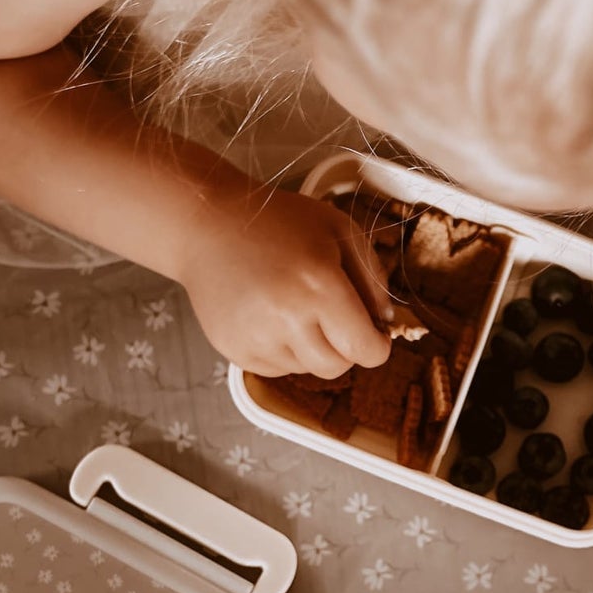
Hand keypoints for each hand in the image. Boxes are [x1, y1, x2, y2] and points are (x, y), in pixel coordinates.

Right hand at [182, 185, 392, 378]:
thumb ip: (373, 277)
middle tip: (334, 317)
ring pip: (307, 370)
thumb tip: (384, 323)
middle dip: (345, 348)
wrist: (208, 226)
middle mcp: (287, 318)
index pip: (364, 350)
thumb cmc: (279, 223)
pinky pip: (277, 369)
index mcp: (320, 286)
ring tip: (294, 308)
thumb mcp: (339, 231)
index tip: (373, 333)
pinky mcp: (235, 350)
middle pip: (337, 367)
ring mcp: (257, 338)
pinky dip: (283, 351)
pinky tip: (270, 316)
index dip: (377, 345)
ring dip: (311, 347)